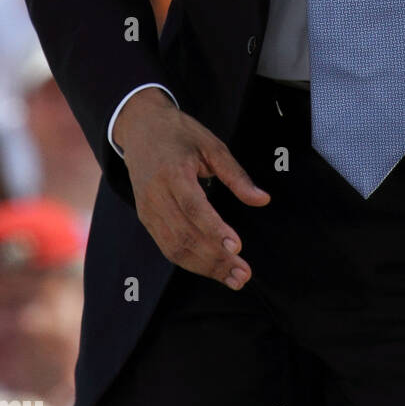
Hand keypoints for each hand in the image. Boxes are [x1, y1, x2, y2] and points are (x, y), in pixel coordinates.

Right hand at [113, 87, 269, 289]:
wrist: (141, 127)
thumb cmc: (181, 134)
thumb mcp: (212, 145)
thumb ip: (236, 175)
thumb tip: (263, 200)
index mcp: (172, 172)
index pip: (193, 207)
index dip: (214, 229)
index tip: (237, 247)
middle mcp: (156, 195)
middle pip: (184, 235)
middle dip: (215, 259)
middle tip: (243, 275)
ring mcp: (147, 210)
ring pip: (174, 248)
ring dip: (205, 267)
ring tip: (233, 278)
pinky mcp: (146, 218)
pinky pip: (167, 247)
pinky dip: (190, 262)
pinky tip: (212, 268)